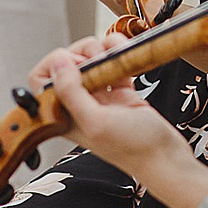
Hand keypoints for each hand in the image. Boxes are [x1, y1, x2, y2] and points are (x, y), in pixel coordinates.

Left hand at [35, 34, 191, 174]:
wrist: (166, 158)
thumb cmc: (134, 148)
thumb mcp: (97, 122)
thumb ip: (72, 93)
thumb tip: (58, 61)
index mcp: (64, 115)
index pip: (41, 80)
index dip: (54, 65)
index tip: (76, 64)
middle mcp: (79, 104)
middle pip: (67, 63)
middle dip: (83, 52)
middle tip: (100, 60)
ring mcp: (100, 96)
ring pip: (91, 59)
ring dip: (103, 49)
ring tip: (116, 57)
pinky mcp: (120, 91)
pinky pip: (114, 62)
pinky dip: (120, 53)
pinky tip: (127, 57)